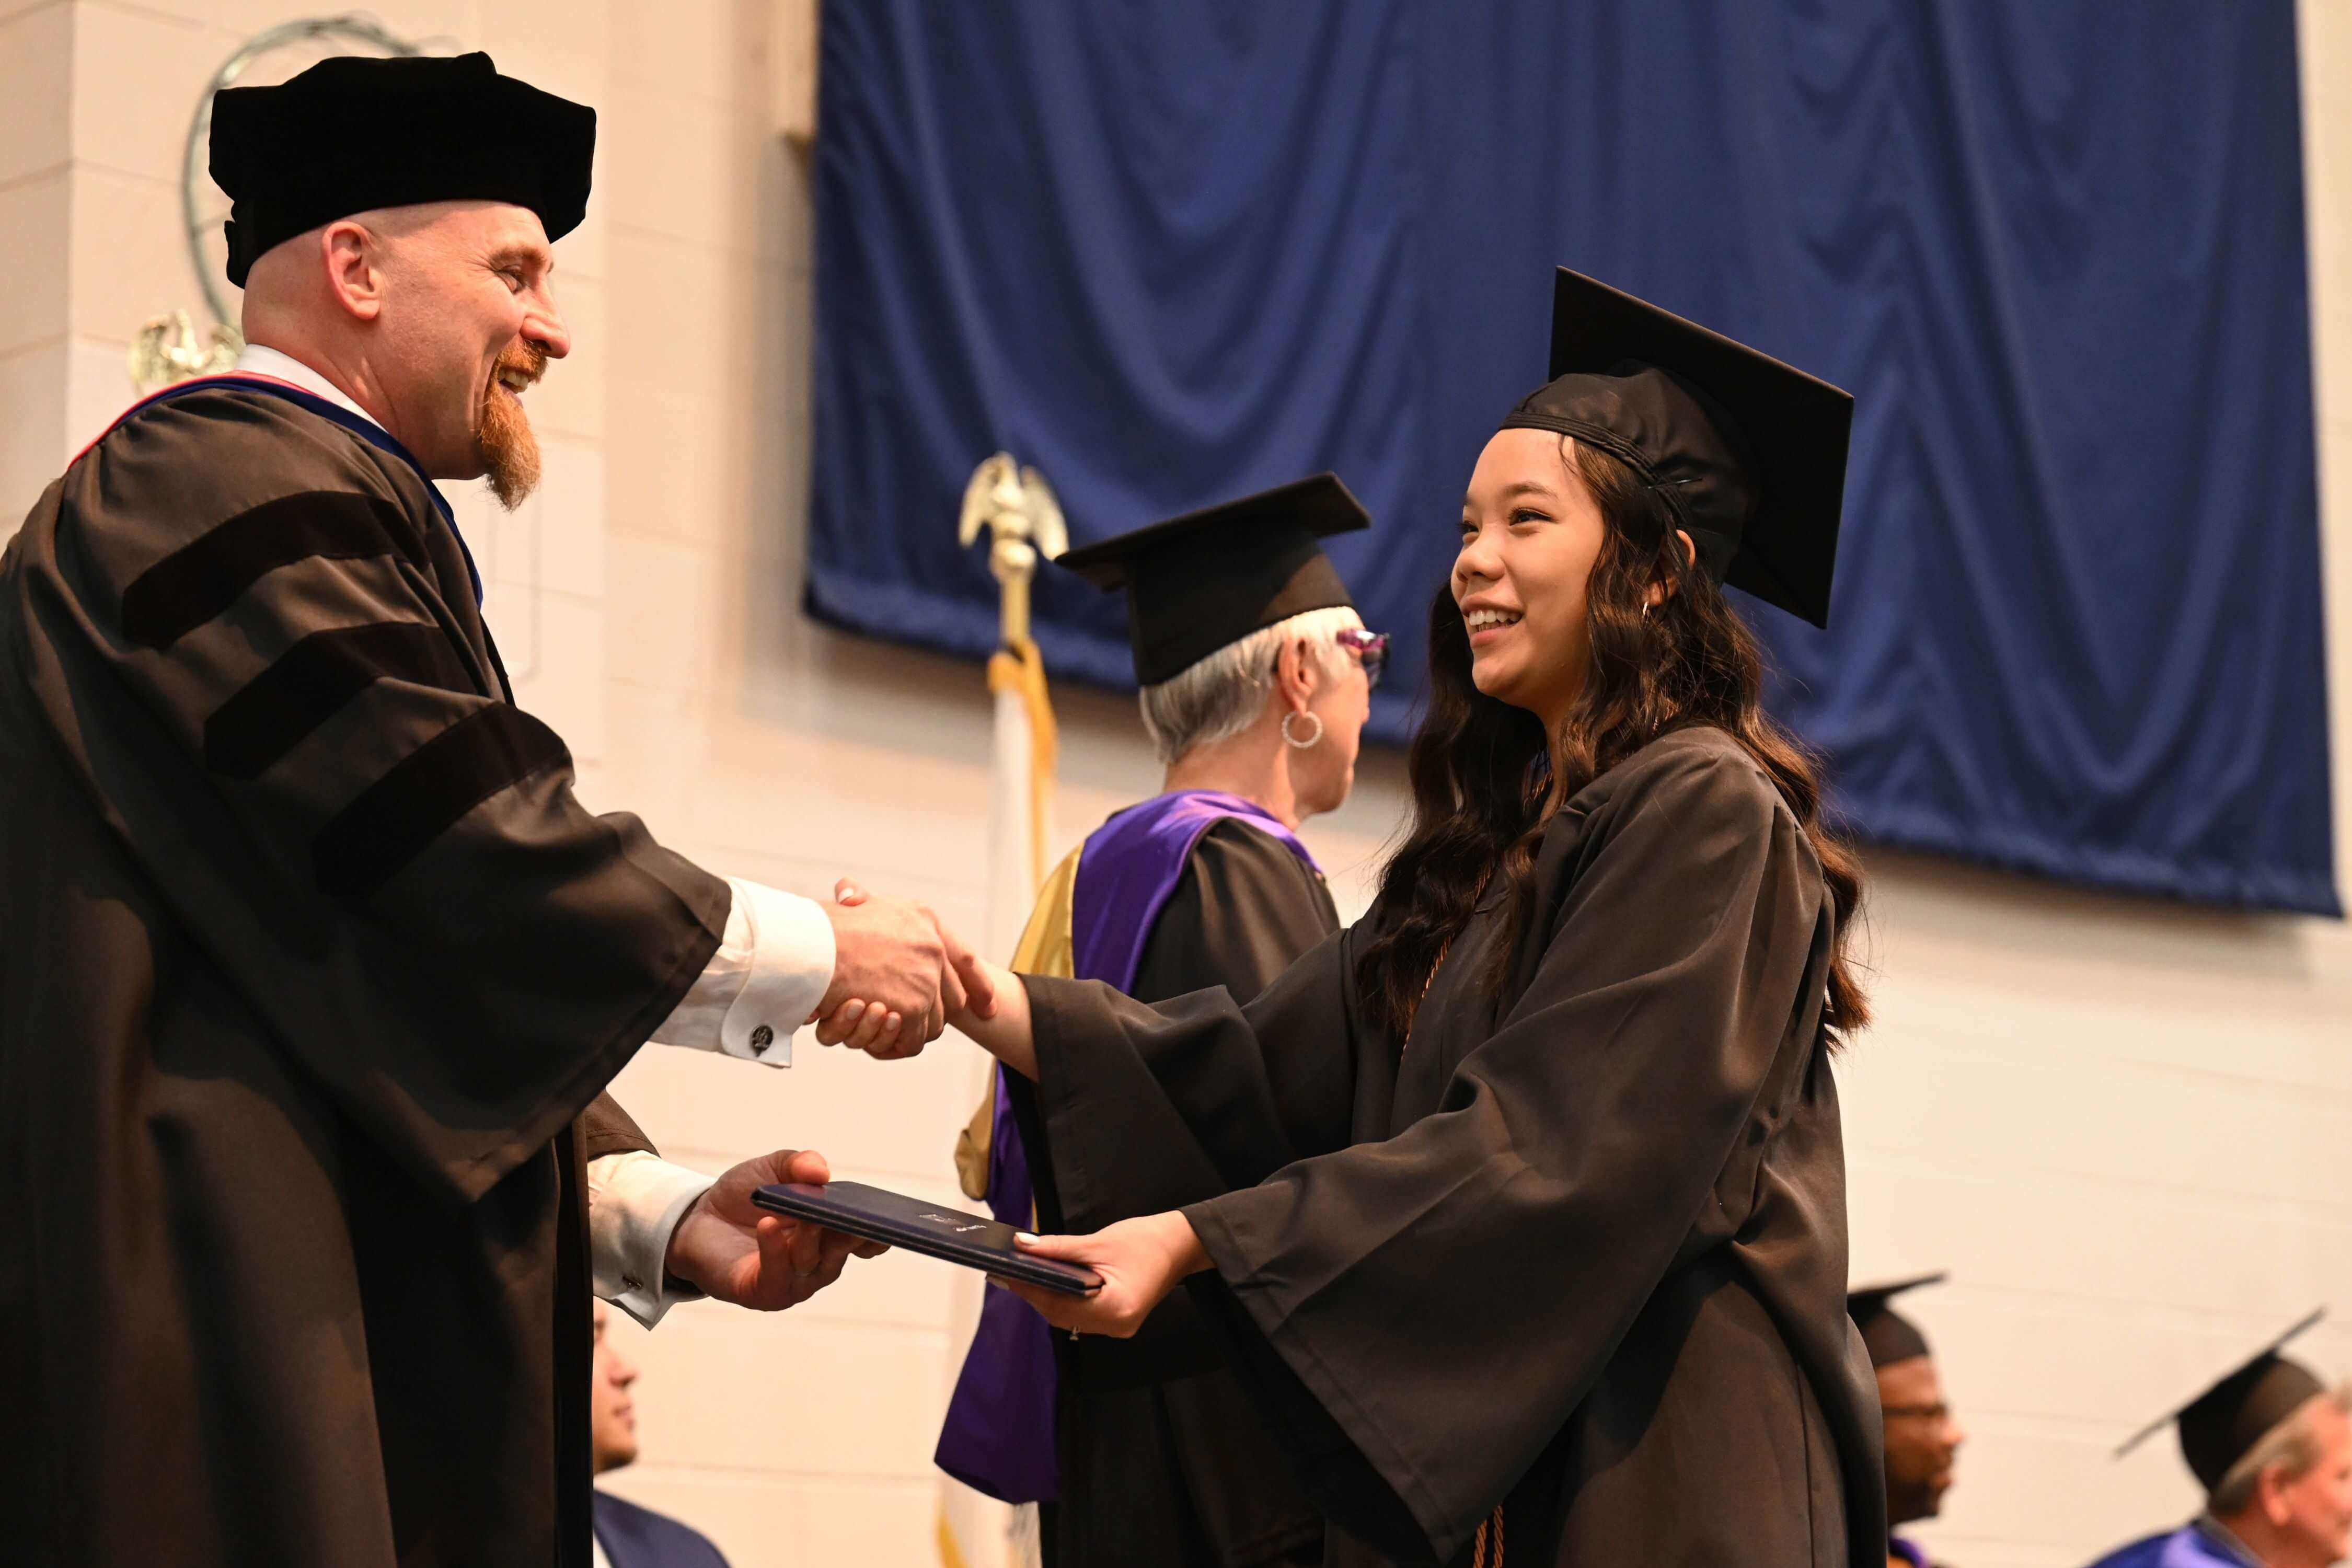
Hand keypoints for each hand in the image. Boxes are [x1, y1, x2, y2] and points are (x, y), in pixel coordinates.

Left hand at [663, 1147, 887, 1310]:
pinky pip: (776, 1277)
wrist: (696, 1220)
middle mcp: (818, 1262)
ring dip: (810, 1240)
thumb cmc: (743, 1197)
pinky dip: (775, 1252)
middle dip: (846, 1232)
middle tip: (847, 1214)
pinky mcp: (761, 1292)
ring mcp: (792, 1282)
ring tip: (804, 1217)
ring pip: (812, 1264)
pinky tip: (769, 1227)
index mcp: (830, 1234)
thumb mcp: (771, 1169)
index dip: (877, 1234)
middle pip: (842, 1251)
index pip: (865, 1241)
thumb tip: (821, 1171)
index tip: (884, 1223)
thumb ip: (797, 1164)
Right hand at [811, 881, 995, 1058]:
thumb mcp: (847, 902)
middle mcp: (933, 948)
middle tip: (921, 1028)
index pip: (965, 958)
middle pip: (953, 996)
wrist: (810, 945)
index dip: (977, 984)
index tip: (986, 1005)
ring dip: (911, 1032)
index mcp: (923, 919)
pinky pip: (914, 1038)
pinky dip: (896, 1045)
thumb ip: (858, 899)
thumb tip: (848, 891)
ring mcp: (926, 978)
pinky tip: (878, 1041)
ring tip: (884, 1032)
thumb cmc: (819, 925)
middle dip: (940, 1015)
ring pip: (934, 1022)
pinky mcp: (913, 1006)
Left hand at [987, 1211, 1208, 1336]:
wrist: (1181, 1245)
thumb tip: (1022, 1246)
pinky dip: (1063, 1299)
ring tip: (1022, 1276)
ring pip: (1068, 1316)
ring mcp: (1117, 1327)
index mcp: (1114, 1309)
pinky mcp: (1117, 1320)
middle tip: (1006, 1273)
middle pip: (1060, 1314)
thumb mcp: (1098, 1242)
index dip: (1028, 1288)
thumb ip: (1058, 1248)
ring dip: (1046, 1297)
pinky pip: (1081, 1314)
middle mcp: (1115, 1326)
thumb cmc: (1145, 1241)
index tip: (1004, 1273)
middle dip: (1033, 1293)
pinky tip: (1049, 1283)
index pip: (1058, 1303)